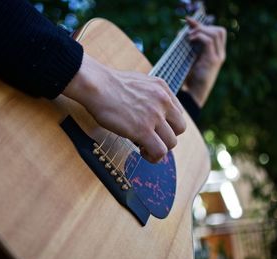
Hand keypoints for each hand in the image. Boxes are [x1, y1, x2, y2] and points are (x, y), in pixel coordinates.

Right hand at [63, 54, 186, 162]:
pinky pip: (160, 151)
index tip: (153, 128)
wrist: (96, 85)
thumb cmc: (108, 85)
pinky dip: (153, 157)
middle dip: (166, 137)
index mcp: (162, 88)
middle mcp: (163, 101)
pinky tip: (142, 152)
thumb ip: (149, 95)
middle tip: (150, 138)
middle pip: (179, 129)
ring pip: (171, 142)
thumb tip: (147, 111)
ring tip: (144, 147)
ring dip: (159, 148)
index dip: (166, 125)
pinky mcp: (143, 130)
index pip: (178, 113)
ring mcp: (154, 116)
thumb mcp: (138, 83)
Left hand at [184, 17, 226, 106]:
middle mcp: (219, 55)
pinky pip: (209, 41)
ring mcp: (217, 57)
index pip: (218, 33)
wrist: (192, 95)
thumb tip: (181, 33)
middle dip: (203, 27)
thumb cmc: (188, 80)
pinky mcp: (212, 61)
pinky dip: (199, 37)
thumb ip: (189, 48)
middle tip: (189, 30)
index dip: (205, 26)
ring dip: (201, 31)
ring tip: (189, 37)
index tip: (190, 23)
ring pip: (216, 33)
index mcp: (215, 54)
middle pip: (220, 31)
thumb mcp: (189, 60)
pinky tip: (190, 40)